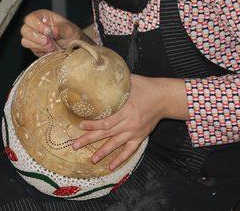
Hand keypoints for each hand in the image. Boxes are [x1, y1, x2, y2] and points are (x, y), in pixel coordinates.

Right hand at [20, 10, 89, 56]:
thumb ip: (61, 29)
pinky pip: (31, 50)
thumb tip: (53, 31)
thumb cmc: (71, 34)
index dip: (37, 25)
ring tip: (52, 46)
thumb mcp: (69, 29)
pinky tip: (50, 50)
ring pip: (25, 41)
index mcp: (42, 16)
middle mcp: (35, 26)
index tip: (48, 31)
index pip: (31, 18)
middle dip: (36, 37)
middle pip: (24, 30)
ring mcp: (34, 38)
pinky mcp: (35, 48)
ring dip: (38, 45)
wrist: (74, 47)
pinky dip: (41, 50)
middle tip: (49, 41)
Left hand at [72, 76, 187, 170]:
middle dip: (90, 139)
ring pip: (116, 144)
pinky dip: (120, 159)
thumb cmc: (145, 86)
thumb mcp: (129, 81)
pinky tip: (110, 167)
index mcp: (126, 109)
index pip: (107, 120)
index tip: (81, 125)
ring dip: (103, 152)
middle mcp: (129, 123)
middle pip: (107, 133)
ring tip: (91, 159)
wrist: (164, 98)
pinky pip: (129, 151)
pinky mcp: (140, 137)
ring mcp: (134, 131)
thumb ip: (114, 81)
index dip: (93, 124)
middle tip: (76, 145)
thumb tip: (97, 73)